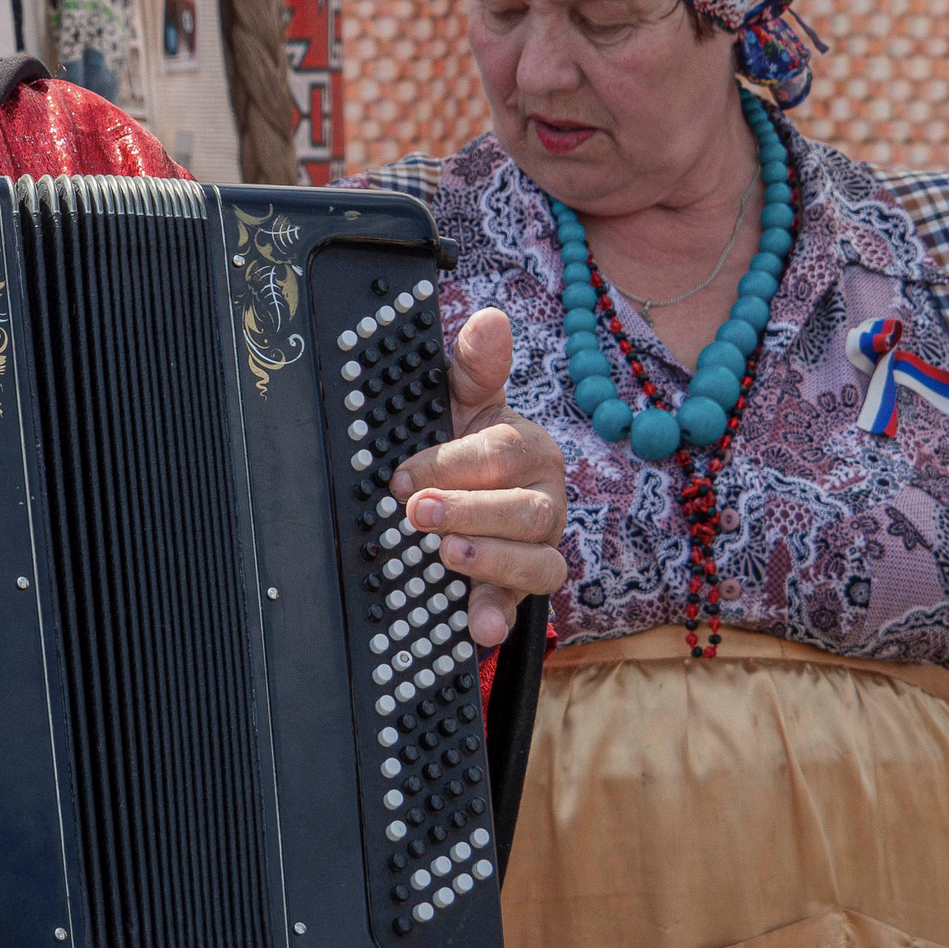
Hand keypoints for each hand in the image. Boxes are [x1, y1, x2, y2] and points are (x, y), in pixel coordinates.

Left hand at [392, 307, 569, 646]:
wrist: (469, 495)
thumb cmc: (465, 444)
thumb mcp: (464, 401)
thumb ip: (474, 364)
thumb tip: (489, 319)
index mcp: (530, 449)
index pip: (500, 455)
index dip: (452, 465)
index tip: (404, 476)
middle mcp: (544, 501)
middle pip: (526, 511)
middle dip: (470, 511)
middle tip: (417, 512)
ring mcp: (538, 549)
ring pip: (539, 562)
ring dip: (492, 560)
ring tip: (446, 554)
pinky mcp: (520, 591)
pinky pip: (522, 610)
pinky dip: (497, 618)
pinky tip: (476, 628)